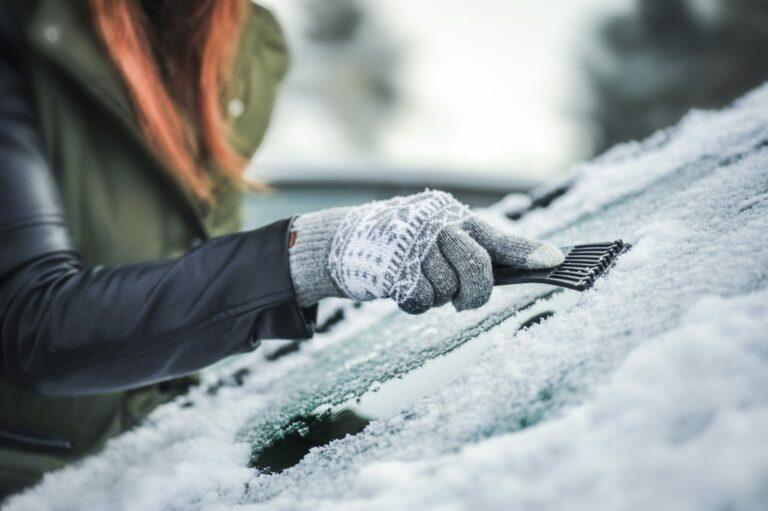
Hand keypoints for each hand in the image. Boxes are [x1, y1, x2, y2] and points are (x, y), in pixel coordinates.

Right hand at [288, 191, 563, 313]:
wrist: (345, 240)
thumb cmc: (404, 243)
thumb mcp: (439, 236)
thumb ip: (475, 250)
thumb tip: (524, 269)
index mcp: (454, 217)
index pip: (496, 236)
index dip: (527, 251)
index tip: (556, 261)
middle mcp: (437, 225)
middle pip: (477, 267)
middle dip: (475, 292)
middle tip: (464, 300)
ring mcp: (413, 244)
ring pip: (447, 290)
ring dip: (437, 296)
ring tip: (418, 280)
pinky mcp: (391, 267)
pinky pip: (421, 302)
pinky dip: (415, 304)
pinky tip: (401, 287)